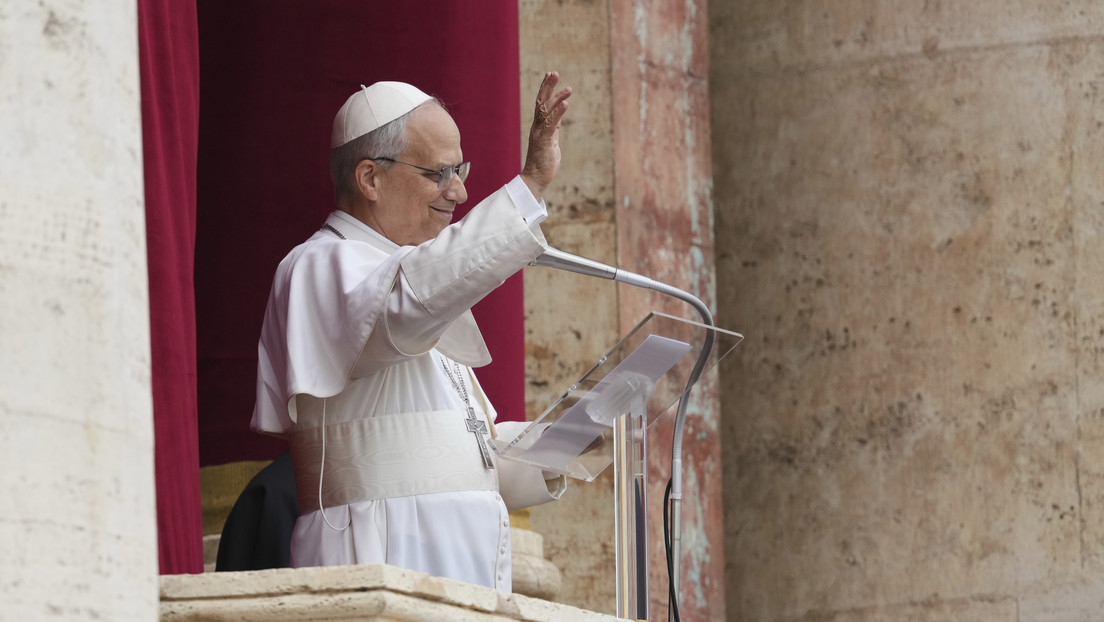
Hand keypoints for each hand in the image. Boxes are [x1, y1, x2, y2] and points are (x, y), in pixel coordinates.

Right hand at [521, 71, 571, 199]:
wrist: (535, 179)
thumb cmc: (543, 162)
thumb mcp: (551, 141)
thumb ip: (553, 129)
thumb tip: (558, 119)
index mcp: (539, 126)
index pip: (541, 103)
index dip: (545, 88)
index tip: (550, 75)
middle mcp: (537, 127)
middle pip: (541, 102)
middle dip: (547, 86)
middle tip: (554, 72)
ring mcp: (540, 133)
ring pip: (546, 111)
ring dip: (557, 98)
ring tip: (568, 88)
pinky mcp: (545, 141)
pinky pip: (551, 124)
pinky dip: (558, 113)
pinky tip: (566, 103)